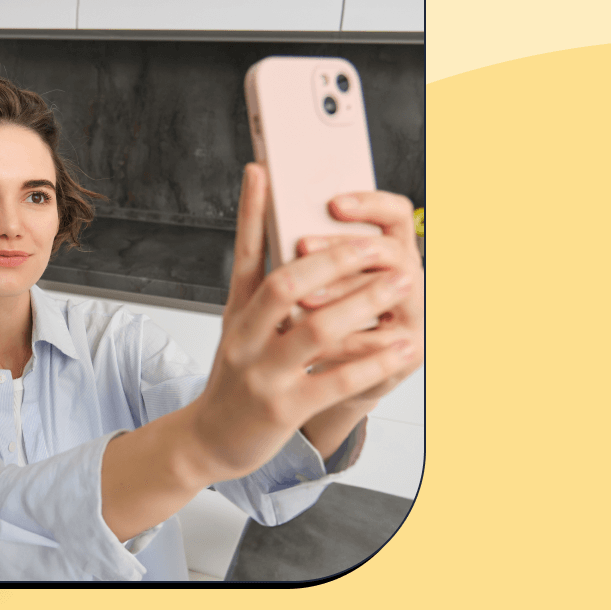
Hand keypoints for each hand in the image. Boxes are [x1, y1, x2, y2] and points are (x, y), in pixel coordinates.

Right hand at [185, 165, 417, 484]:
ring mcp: (262, 374)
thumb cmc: (235, 379)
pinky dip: (372, 360)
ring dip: (363, 303)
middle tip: (375, 243)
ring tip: (401, 284)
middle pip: (286, 285)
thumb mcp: (238, 328)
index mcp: (236, 311)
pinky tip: (401, 345)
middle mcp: (244, 337)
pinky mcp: (282, 408)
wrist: (208, 440)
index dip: (249, 210)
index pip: (243, 252)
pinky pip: (335, 380)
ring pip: (315, 330)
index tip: (262, 170)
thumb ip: (261, 289)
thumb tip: (285, 246)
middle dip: (335, 258)